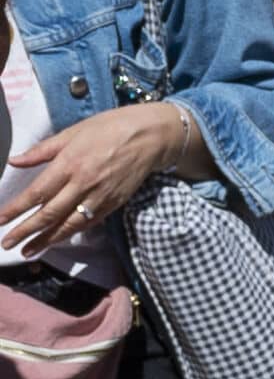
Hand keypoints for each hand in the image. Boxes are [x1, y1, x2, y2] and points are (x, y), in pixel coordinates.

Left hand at [0, 103, 204, 254]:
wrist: (152, 136)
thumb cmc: (111, 127)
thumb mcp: (73, 132)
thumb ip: (43, 150)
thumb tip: (15, 161)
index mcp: (69, 163)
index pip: (37, 193)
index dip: (16, 208)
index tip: (0, 220)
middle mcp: (83, 183)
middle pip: (49, 214)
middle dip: (25, 231)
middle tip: (7, 244)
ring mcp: (100, 196)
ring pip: (69, 224)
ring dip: (46, 240)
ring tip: (28, 251)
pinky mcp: (114, 202)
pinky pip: (89, 221)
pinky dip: (71, 233)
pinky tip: (57, 240)